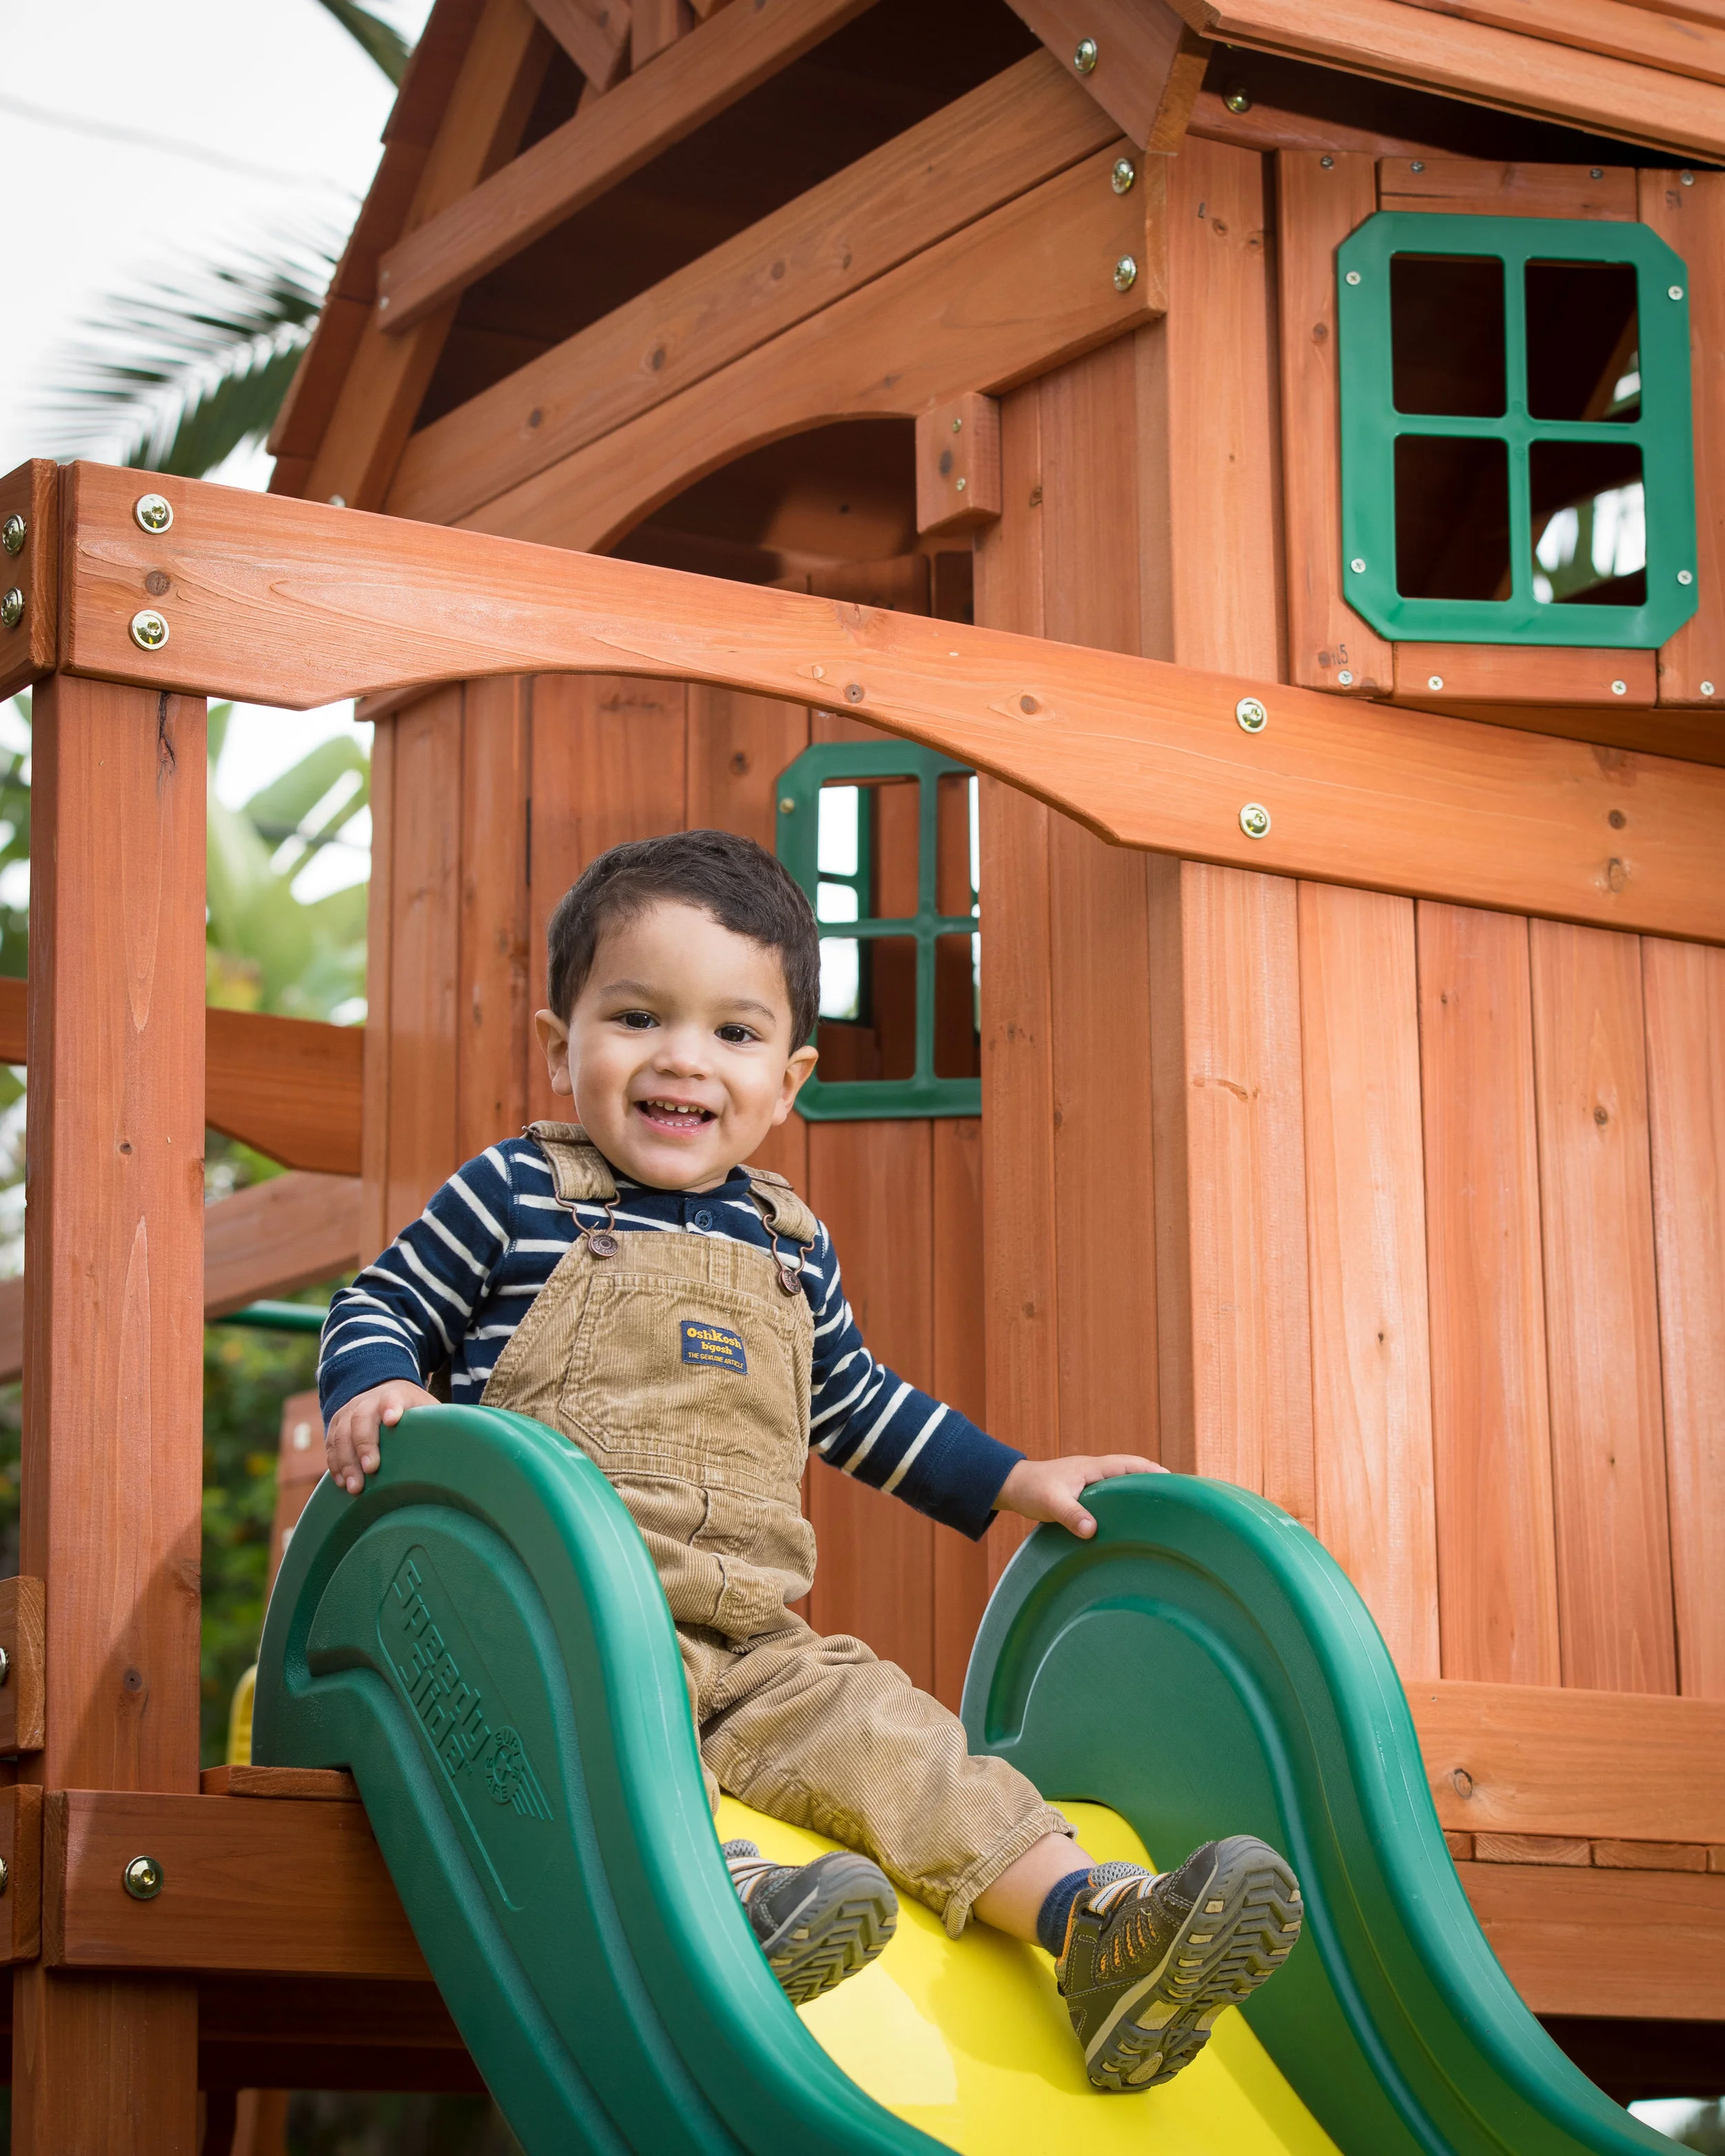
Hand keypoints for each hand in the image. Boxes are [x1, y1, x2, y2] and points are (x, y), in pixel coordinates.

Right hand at [324, 1380, 438, 1495]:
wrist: (383, 1390)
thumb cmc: (412, 1409)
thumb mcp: (426, 1409)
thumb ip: (438, 1424)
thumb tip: (461, 1451)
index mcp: (396, 1395)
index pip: (393, 1398)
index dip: (392, 1406)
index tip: (393, 1419)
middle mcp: (368, 1401)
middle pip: (362, 1420)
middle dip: (365, 1445)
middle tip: (371, 1470)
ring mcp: (349, 1412)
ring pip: (341, 1435)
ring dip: (346, 1462)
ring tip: (354, 1487)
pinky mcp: (336, 1425)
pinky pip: (331, 1445)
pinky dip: (335, 1464)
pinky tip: (342, 1482)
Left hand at [993, 1453, 1166, 1537]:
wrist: (1012, 1486)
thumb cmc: (1031, 1490)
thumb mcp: (1050, 1503)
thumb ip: (1071, 1515)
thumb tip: (1092, 1530)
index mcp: (1092, 1467)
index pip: (1130, 1464)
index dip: (1152, 1471)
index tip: (1174, 1482)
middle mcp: (1095, 1472)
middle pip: (1132, 1473)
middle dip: (1153, 1482)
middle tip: (1177, 1500)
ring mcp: (1090, 1483)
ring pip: (1122, 1486)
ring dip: (1138, 1494)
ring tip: (1160, 1512)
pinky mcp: (1085, 1495)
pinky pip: (1111, 1497)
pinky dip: (1124, 1504)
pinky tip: (1130, 1521)